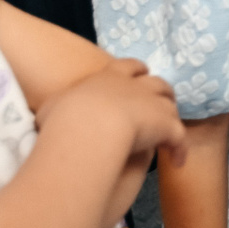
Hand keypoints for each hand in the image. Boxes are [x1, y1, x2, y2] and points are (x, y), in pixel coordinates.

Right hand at [40, 59, 186, 167]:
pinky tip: (177, 160)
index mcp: (108, 78)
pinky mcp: (165, 126)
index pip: (127, 67)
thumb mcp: (52, 106)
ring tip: (172, 129)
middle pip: (156, 83)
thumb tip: (49, 112)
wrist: (91, 128)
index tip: (140, 73)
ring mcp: (153, 105)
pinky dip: (179, 148)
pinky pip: (178, 136)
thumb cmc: (67, 118)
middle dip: (161, 90)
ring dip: (172, 116)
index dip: (136, 70)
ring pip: (170, 107)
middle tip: (163, 99)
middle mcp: (135, 87)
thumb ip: (56, 106)